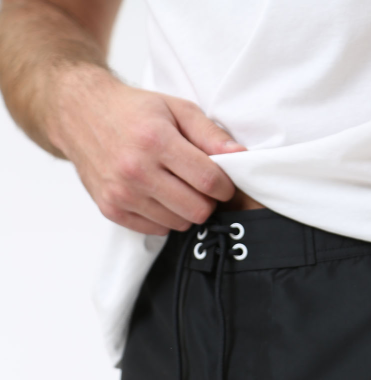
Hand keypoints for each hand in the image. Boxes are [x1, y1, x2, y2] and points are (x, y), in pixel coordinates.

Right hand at [48, 64, 244, 234]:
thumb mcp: (176, 108)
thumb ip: (210, 133)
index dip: (225, 186)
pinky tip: (156, 195)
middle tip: (199, 185)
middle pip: (197, 210)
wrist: (80, 114)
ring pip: (179, 224)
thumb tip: (240, 156)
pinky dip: (163, 217)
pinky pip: (157, 230)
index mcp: (155, 140)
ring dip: (185, 209)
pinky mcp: (111, 209)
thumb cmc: (133, 111)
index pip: (209, 181)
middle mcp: (136, 170)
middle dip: (207, 200)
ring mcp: (121, 193)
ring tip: (175, 186)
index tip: (223, 182)